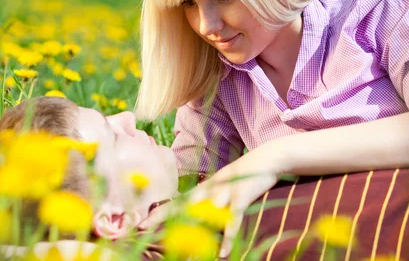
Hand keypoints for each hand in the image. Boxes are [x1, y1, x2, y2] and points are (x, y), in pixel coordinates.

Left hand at [139, 145, 281, 258]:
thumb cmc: (245, 174)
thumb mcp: (224, 184)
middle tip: (146, 231)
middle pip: (183, 207)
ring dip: (197, 238)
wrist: (266, 159)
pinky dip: (227, 238)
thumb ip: (212, 198)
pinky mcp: (241, 197)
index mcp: (205, 188)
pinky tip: (222, 254)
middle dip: (164, 219)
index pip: (178, 201)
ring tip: (187, 259)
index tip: (141, 223)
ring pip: (205, 217)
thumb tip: (201, 215)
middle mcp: (210, 190)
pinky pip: (232, 221)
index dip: (159, 212)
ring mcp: (225, 193)